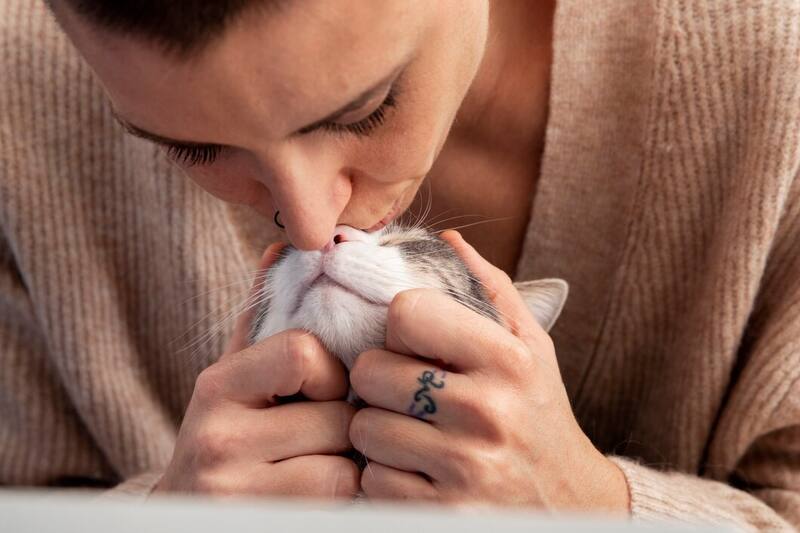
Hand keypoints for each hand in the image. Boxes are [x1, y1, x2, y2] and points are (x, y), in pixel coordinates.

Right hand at [154, 244, 358, 497]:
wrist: (187, 518)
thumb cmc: (228, 439)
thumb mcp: (234, 379)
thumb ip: (260, 319)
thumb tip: (283, 247)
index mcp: (217, 386)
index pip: (303, 352)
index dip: (329, 373)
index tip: (319, 391)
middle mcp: (219, 437)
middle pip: (336, 413)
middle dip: (342, 424)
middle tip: (321, 435)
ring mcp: (235, 488)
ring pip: (345, 460)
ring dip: (346, 463)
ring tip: (315, 465)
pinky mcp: (262, 521)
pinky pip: (341, 497)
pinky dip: (342, 495)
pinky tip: (315, 494)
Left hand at [349, 231, 629, 511]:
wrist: (571, 504)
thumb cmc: (540, 413)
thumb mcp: (532, 346)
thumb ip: (491, 289)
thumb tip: (447, 239)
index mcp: (507, 360)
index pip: (406, 313)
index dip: (400, 326)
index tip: (414, 343)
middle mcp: (486, 413)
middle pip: (370, 371)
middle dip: (380, 381)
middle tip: (406, 391)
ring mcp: (465, 469)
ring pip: (364, 429)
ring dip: (379, 431)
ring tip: (413, 432)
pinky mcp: (445, 514)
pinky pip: (373, 481)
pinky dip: (386, 476)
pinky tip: (419, 471)